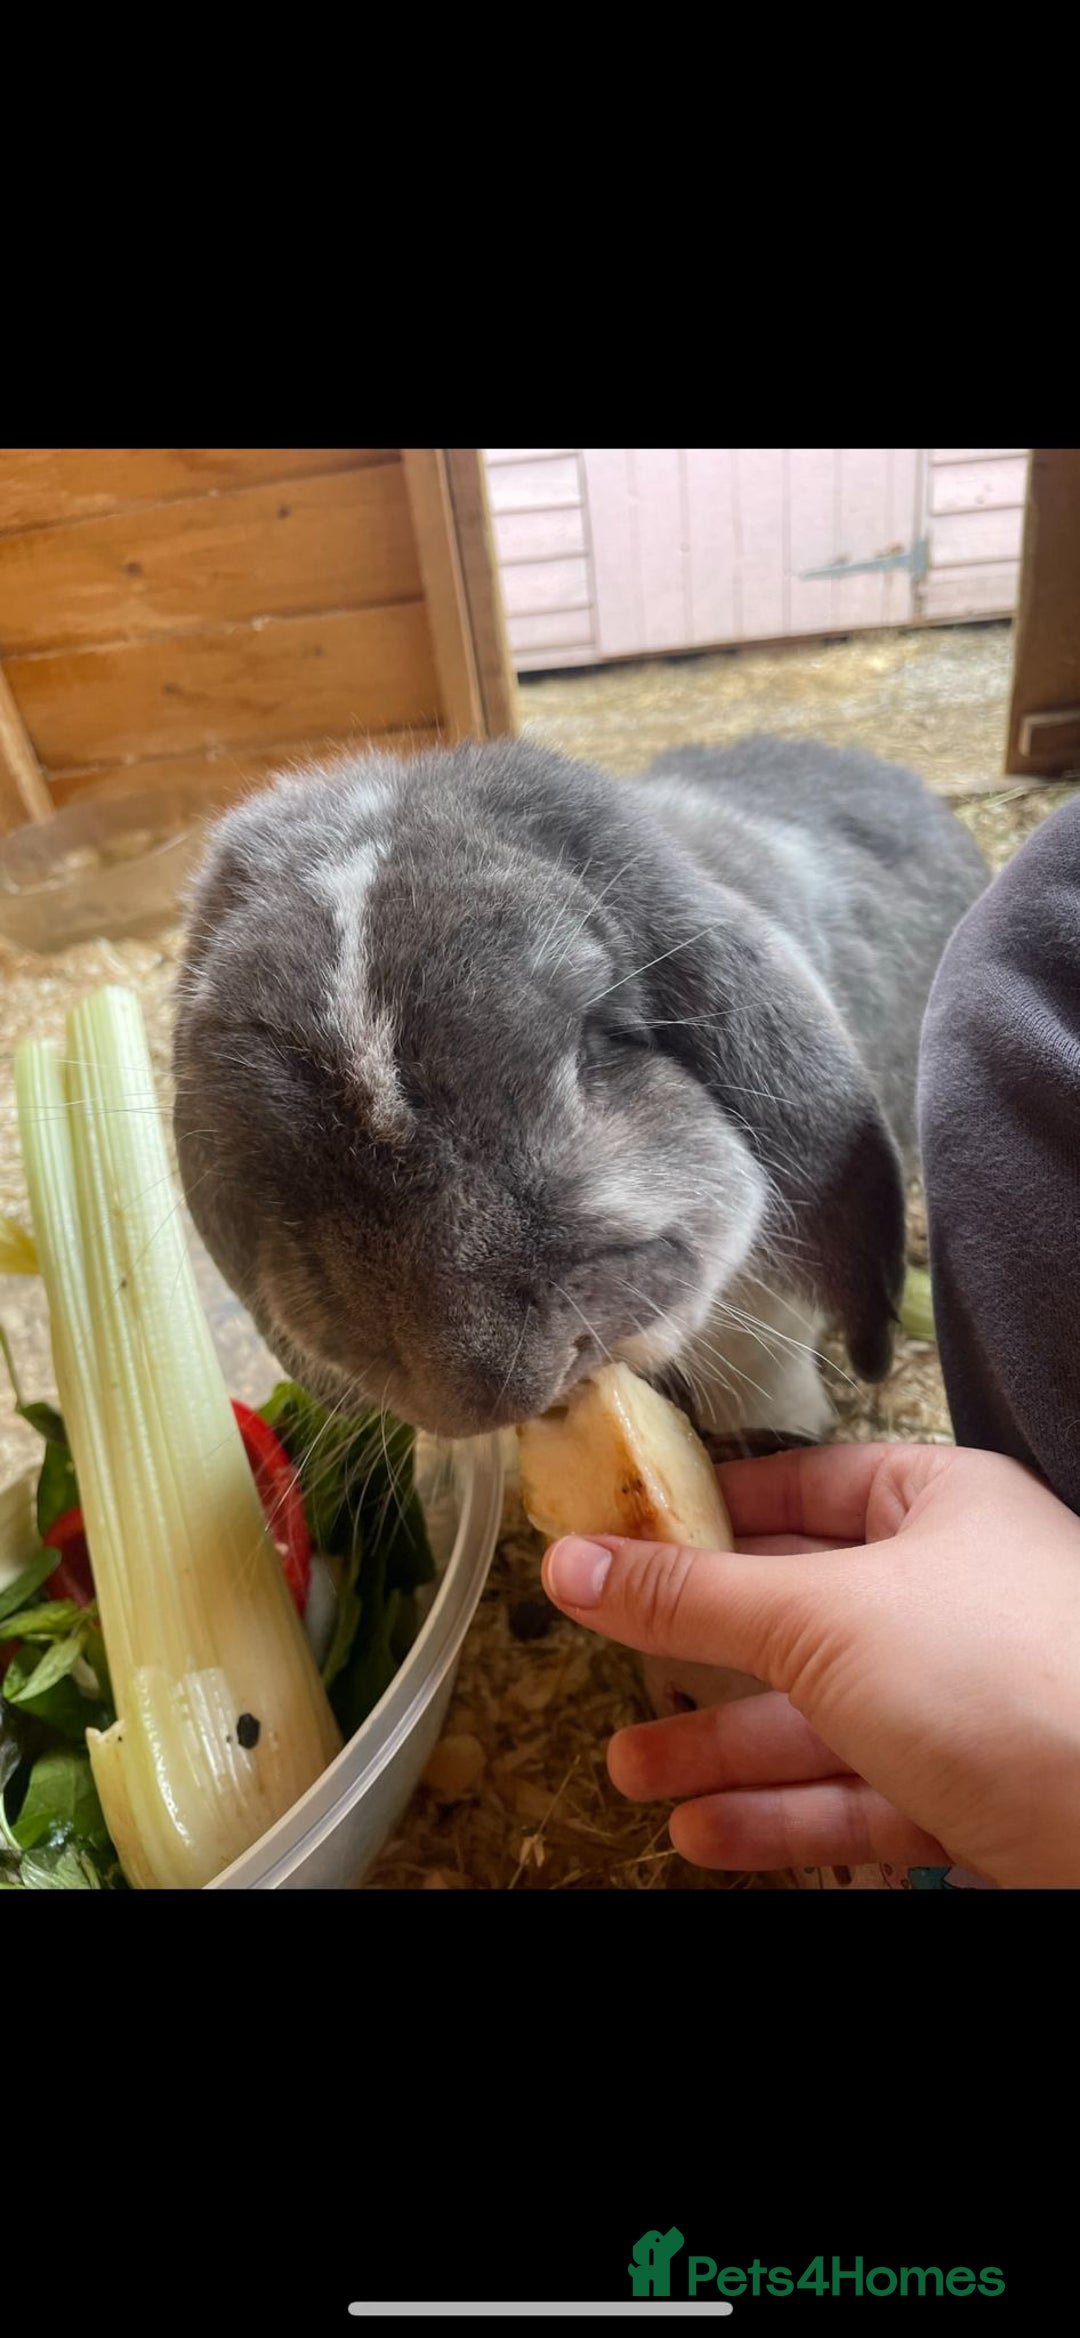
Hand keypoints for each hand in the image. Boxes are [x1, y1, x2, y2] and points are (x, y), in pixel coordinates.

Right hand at [540, 1443, 1079, 1887]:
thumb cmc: (998, 1674)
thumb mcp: (821, 1616)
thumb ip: (692, 1597)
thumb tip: (568, 1565)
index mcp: (942, 1505)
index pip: (808, 1487)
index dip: (713, 1512)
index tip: (621, 1539)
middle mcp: (957, 1594)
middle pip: (803, 1612)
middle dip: (703, 1653)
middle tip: (608, 1670)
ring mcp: (970, 1701)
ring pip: (824, 1716)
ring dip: (727, 1748)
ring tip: (634, 1773)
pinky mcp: (977, 1794)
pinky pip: (861, 1793)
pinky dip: (783, 1813)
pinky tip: (706, 1835)